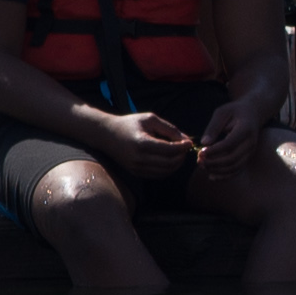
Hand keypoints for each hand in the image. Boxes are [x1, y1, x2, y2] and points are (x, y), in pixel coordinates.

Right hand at [84, 106, 199, 180]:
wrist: (106, 135)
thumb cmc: (129, 124)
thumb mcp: (150, 119)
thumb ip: (169, 129)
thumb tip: (186, 139)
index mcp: (143, 144)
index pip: (170, 150)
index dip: (183, 147)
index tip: (189, 142)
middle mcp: (139, 159)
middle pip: (170, 163)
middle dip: (182, 156)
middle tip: (185, 148)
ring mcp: (137, 168)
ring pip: (165, 171)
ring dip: (176, 164)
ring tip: (179, 153)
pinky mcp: (136, 173)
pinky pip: (158, 175)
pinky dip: (168, 169)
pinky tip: (170, 160)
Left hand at [195, 94, 274, 173]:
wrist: (253, 113)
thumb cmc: (234, 111)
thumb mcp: (222, 112)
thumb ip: (213, 127)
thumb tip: (204, 143)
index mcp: (245, 129)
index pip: (229, 144)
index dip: (214, 151)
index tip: (201, 152)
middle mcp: (250, 143)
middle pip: (232, 158)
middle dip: (214, 162)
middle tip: (199, 160)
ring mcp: (250, 152)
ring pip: (234, 167)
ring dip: (217, 170)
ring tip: (202, 166)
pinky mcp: (247, 158)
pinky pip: (237, 170)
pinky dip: (224, 176)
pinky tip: (211, 176)